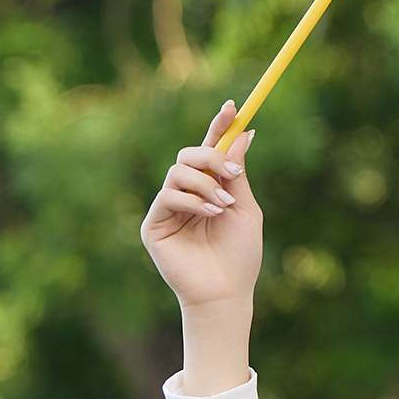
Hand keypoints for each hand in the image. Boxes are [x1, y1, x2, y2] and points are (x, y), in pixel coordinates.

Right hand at [139, 99, 261, 311]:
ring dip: (205, 183)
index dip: (219, 127)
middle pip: (188, 155)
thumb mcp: (245, 207)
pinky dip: (191, 200)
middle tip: (232, 173)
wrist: (226, 291)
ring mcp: (167, 209)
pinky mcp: (153, 225)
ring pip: (177, 172)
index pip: (210, 150)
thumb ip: (237, 172)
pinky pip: (167, 196)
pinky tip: (210, 213)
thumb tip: (245, 132)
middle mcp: (186, 194)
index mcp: (209, 188)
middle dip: (211, 156)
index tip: (233, 107)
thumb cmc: (239, 254)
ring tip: (222, 205)